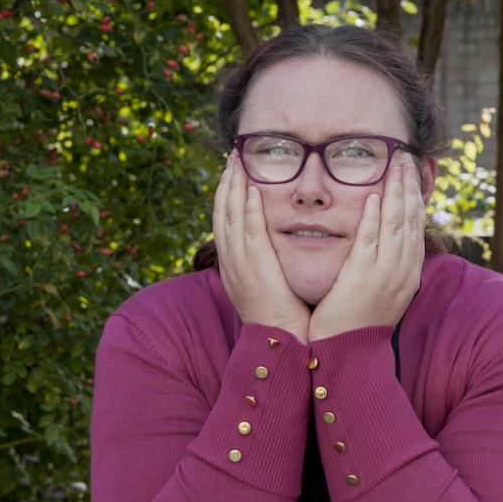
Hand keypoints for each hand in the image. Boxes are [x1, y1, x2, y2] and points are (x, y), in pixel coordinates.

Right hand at [212, 151, 309, 341]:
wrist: (279, 343)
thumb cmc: (281, 318)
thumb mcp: (267, 286)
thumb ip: (266, 264)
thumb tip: (274, 248)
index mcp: (232, 266)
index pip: (223, 222)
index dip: (225, 196)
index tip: (231, 173)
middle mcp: (230, 262)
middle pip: (220, 214)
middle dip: (225, 184)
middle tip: (230, 158)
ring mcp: (240, 265)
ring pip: (230, 218)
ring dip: (233, 188)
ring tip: (237, 163)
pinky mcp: (255, 268)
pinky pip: (249, 233)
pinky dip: (247, 210)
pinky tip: (251, 190)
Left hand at [308, 160, 425, 340]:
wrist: (349, 354)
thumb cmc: (359, 323)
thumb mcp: (382, 292)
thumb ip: (387, 266)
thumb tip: (387, 243)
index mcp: (409, 273)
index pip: (417, 227)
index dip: (415, 197)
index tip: (412, 173)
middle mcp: (403, 271)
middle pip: (412, 220)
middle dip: (410, 186)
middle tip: (407, 157)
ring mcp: (386, 274)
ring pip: (397, 225)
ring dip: (397, 192)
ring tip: (395, 165)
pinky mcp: (364, 277)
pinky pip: (372, 241)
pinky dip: (375, 217)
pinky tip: (374, 196)